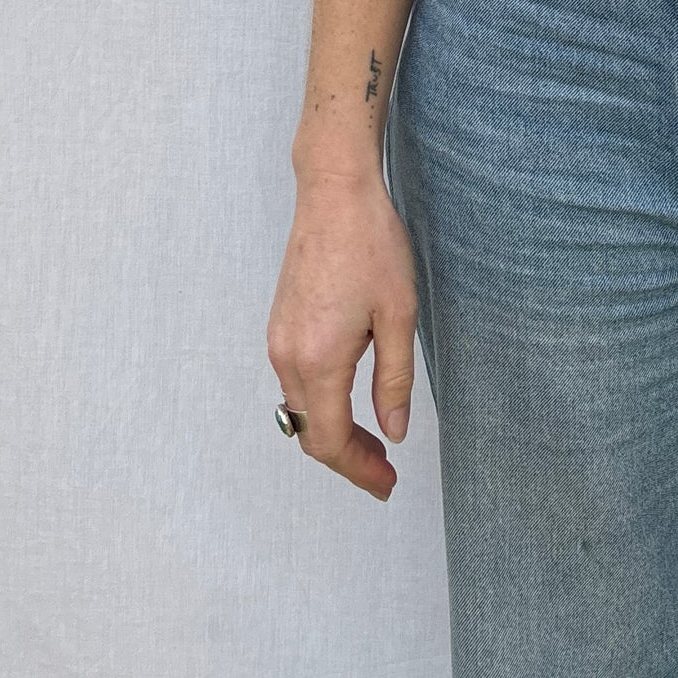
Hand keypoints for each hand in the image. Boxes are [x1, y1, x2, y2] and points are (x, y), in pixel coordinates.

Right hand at [266, 169, 419, 500]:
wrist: (334, 193)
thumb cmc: (372, 246)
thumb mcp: (399, 315)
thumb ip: (394, 379)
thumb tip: (394, 430)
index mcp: (318, 359)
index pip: (328, 441)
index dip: (358, 470)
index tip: (387, 483)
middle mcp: (288, 356)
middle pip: (309, 433)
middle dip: (347, 458)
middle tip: (386, 471)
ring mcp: (278, 340)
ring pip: (300, 410)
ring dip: (332, 432)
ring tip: (373, 441)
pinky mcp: (279, 325)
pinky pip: (295, 383)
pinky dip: (320, 405)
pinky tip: (349, 401)